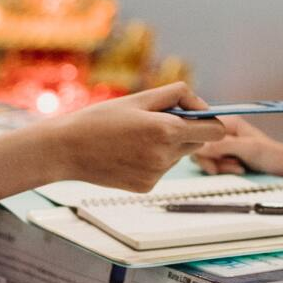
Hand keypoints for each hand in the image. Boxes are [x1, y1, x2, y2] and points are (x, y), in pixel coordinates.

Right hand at [39, 82, 225, 192]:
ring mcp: (156, 175)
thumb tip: (202, 106)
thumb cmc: (100, 119)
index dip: (209, 120)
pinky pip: (161, 169)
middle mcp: (165, 156)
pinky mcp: (146, 187)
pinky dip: (152, 159)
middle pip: (197, 142)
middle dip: (185, 130)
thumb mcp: (139, 98)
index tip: (195, 114)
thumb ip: (177, 95)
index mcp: (166, 131)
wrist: (67, 149)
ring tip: (136, 136)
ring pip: (178, 155)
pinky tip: (128, 152)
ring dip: (167, 144)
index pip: (215, 130)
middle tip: (158, 119)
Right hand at [193, 115, 282, 176]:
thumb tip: (200, 146)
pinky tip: (237, 169)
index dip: (200, 142)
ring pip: (205, 156)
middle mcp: (224, 131)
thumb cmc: (272, 155)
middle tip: (224, 166)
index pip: (201, 128)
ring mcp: (224, 144)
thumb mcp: (247, 148)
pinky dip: (223, 169)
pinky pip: (214, 164)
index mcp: (229, 122)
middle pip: (200, 144)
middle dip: (211, 158)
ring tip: (237, 167)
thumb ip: (222, 145)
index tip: (207, 155)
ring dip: (219, 165)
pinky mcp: (226, 156)